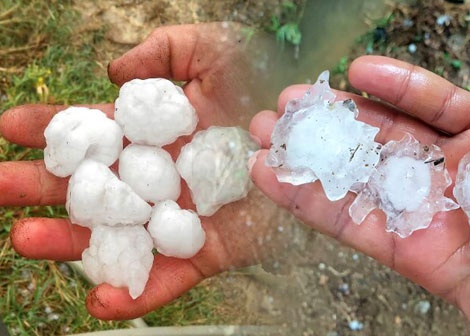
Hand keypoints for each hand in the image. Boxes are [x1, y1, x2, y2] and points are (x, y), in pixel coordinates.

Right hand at [0, 23, 281, 319]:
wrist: (317, 131)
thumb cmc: (268, 83)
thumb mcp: (213, 51)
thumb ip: (163, 53)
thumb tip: (113, 75)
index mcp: (156, 133)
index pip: (95, 132)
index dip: (53, 129)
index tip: (11, 127)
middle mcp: (161, 176)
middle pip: (95, 186)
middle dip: (45, 187)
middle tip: (0, 185)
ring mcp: (183, 216)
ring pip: (119, 236)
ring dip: (72, 243)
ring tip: (27, 239)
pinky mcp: (213, 249)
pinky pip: (172, 276)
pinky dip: (138, 293)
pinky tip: (98, 301)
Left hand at [249, 55, 469, 334]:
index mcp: (424, 246)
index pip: (350, 217)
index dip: (306, 195)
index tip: (263, 172)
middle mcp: (434, 198)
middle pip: (360, 167)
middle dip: (314, 147)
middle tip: (266, 125)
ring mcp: (462, 160)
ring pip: (392, 129)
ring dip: (346, 113)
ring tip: (300, 98)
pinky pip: (441, 102)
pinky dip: (404, 86)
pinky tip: (364, 73)